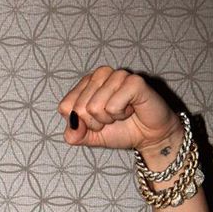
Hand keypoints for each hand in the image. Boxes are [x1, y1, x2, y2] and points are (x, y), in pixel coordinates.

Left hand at [58, 67, 180, 154]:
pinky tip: (131, 108)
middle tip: (111, 118)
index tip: (95, 121)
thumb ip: (74, 134)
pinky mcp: (134, 81)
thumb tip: (72, 126)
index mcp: (86, 84)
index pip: (65, 106)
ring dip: (109, 118)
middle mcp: (100, 75)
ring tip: (121, 112)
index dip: (79, 122)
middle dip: (94, 122)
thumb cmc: (119, 130)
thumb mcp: (89, 137)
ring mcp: (117, 75)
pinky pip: (113, 106)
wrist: (147, 136)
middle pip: (79, 108)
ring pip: (95, 107)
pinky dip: (121, 114)